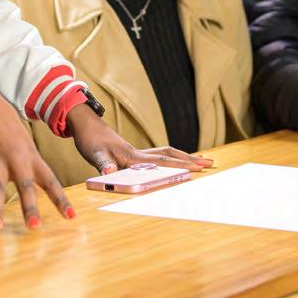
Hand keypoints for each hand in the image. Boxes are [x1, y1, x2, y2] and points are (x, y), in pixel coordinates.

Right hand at [0, 79, 69, 229]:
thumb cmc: (6, 125)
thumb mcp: (24, 142)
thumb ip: (27, 164)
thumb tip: (30, 186)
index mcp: (31, 157)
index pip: (50, 181)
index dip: (61, 200)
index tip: (71, 217)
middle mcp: (16, 160)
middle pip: (26, 187)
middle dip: (30, 208)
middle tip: (33, 227)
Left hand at [68, 107, 211, 173]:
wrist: (85, 125)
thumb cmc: (89, 140)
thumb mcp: (93, 153)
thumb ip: (102, 163)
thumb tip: (109, 171)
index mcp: (132, 156)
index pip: (160, 162)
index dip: (178, 166)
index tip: (194, 170)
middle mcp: (139, 154)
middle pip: (171, 156)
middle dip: (191, 161)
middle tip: (211, 164)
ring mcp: (139, 153)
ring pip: (168, 154)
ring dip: (185, 158)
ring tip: (203, 162)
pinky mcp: (135, 154)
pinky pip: (160, 157)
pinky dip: (173, 159)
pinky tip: (178, 163)